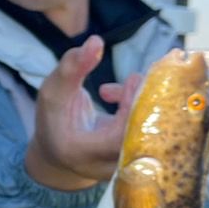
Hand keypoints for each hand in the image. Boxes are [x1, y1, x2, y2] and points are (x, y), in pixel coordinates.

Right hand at [24, 36, 141, 190]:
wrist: (60, 153)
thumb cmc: (54, 119)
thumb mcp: (54, 91)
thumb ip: (72, 68)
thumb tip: (96, 41)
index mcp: (80, 152)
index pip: (116, 139)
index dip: (131, 110)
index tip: (132, 81)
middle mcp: (105, 165)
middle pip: (143, 139)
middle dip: (150, 103)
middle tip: (148, 75)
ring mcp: (125, 166)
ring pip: (154, 136)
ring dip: (149, 104)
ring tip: (133, 81)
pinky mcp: (139, 158)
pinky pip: (154, 134)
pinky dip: (147, 110)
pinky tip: (124, 96)